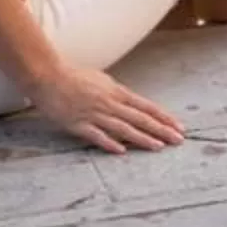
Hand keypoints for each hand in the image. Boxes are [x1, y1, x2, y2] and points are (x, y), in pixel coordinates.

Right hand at [25, 62, 185, 154]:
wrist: (47, 76)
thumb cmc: (75, 77)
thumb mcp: (103, 81)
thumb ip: (119, 94)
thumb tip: (135, 104)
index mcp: (117, 92)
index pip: (147, 107)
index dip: (164, 118)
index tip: (180, 127)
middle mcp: (109, 103)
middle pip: (140, 118)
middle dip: (161, 130)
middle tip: (178, 141)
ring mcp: (93, 114)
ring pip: (122, 128)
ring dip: (142, 138)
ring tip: (158, 147)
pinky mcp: (77, 124)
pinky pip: (96, 135)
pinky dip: (109, 143)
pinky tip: (122, 151)